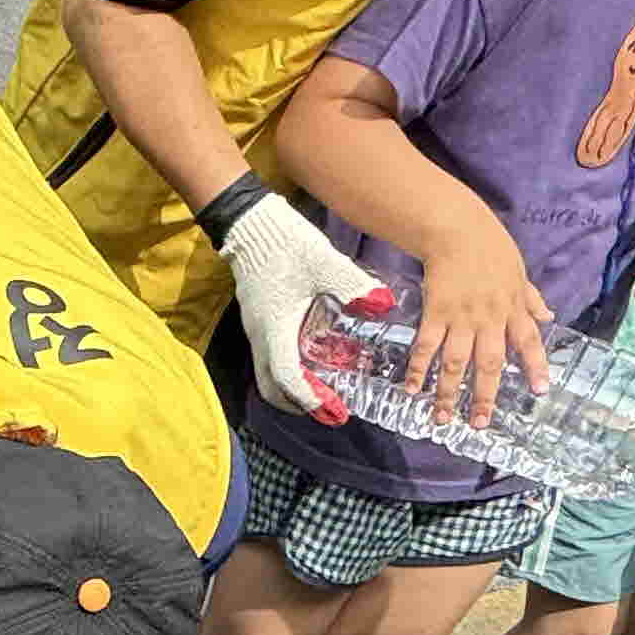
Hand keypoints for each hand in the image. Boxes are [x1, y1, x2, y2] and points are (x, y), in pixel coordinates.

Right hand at [216, 194, 385, 421]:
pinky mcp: (259, 319)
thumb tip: (383, 304)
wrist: (251, 224)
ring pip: (269, 375)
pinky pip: (271, 356)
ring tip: (325, 390)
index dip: (312, 399)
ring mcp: (257, 329)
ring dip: (294, 389)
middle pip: (272, 388)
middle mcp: (262, 336)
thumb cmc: (286, 245)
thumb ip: (354, 286)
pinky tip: (315, 358)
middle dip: (300, 405)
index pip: (288, 379)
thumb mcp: (326, 263)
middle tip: (331, 409)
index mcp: (276, 328)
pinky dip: (290, 369)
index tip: (336, 410)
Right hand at [409, 220, 555, 428]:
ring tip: (443, 418)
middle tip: (480, 424)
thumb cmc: (489, 248)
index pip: (529, 341)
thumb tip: (549, 317)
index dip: (535, 365)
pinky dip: (418, 368)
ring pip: (456, 362)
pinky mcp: (435, 313)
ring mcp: (461, 317)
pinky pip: (426, 346)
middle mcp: (489, 318)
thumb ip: (531, 299)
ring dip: (449, 392)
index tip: (540, 390)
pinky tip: (411, 389)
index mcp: (512, 308)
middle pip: (489, 363)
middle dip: (485, 396)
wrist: (456, 229)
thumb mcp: (518, 272)